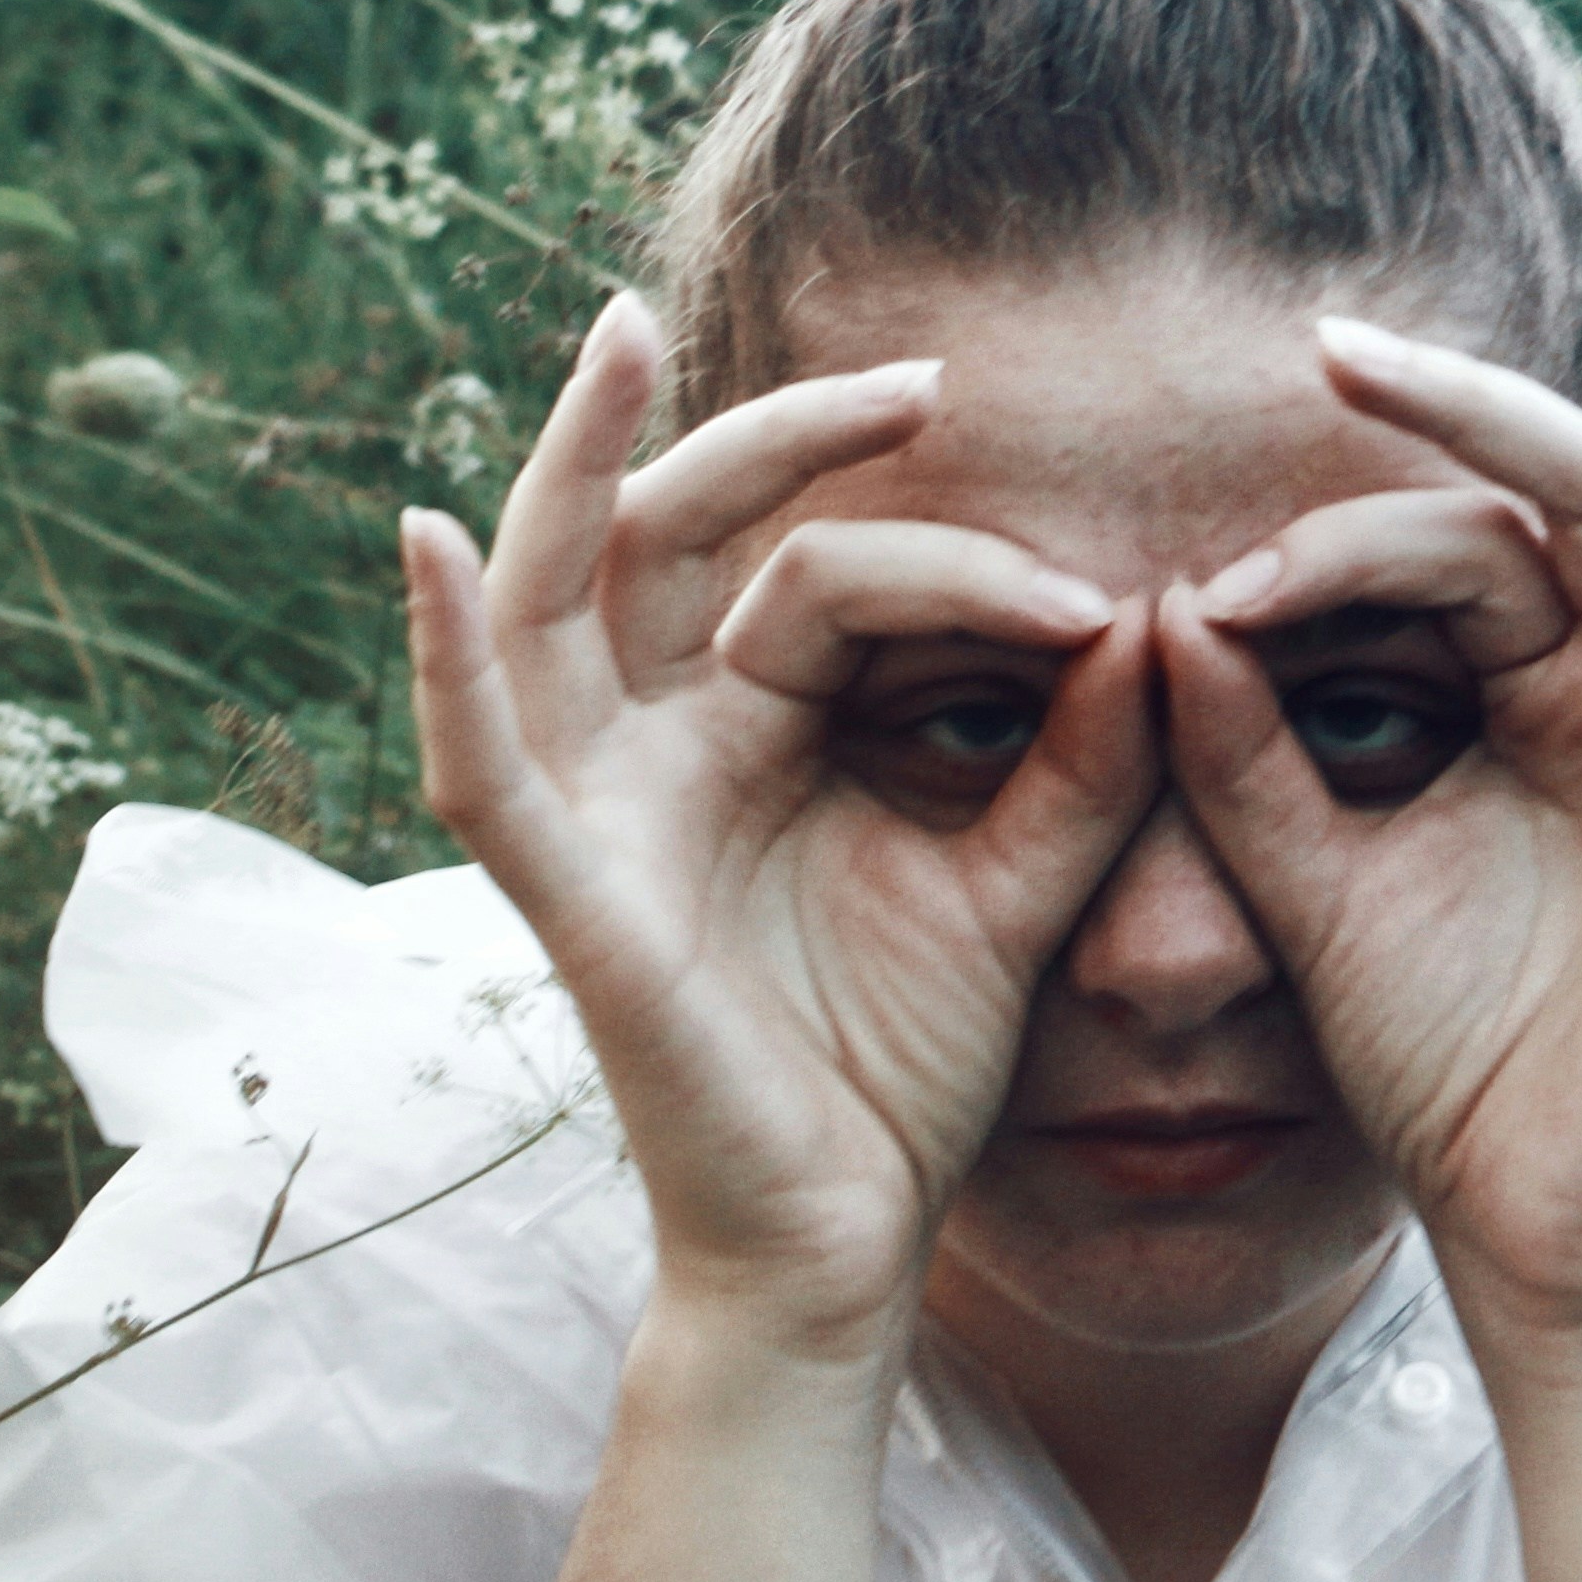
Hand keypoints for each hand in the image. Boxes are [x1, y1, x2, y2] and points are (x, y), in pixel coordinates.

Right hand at [404, 295, 1158, 1355]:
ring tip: (617, 336)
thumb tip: (1150, 611)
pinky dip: (442, 647)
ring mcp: (598, 811)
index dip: (967, 566)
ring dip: (574, 463)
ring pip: (553, 595)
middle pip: (678, 538)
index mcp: (752, 733)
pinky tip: (431, 537)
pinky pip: (478, 758)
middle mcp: (657, 748)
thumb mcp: (1018, 884)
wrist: (851, 1245)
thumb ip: (1082, 758)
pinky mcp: (566, 891)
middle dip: (782, 437)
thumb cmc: (904, 1073)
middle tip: (922, 379)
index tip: (1101, 606)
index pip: (831, 579)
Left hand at [1150, 227, 1581, 1339]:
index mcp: (1538, 691)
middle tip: (1329, 341)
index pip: (1447, 549)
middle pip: (1573, 493)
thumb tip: (1162, 603)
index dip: (1321, 550)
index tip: (1197, 602)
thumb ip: (1237, 750)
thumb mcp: (1307, 878)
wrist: (1521, 1230)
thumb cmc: (1437, 1060)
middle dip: (1459, 409)